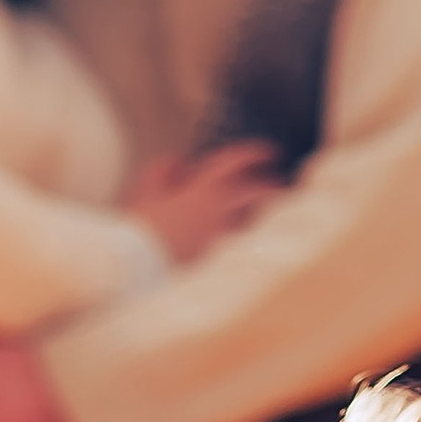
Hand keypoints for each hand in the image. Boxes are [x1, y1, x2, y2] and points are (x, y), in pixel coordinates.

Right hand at [125, 138, 277, 264]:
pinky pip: (251, 243)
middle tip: (279, 183)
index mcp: (205, 188)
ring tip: (275, 210)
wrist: (141, 269)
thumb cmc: (142, 228)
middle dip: (275, 184)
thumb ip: (164, 168)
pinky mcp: (227, 261)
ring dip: (271, 212)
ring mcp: (229, 238)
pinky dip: (256, 237)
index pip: (240, 160)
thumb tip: (181, 162)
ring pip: (262, 218)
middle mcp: (224, 210)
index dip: (259, 152)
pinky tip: (257, 240)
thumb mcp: (146, 189)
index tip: (272, 152)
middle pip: (264, 191)